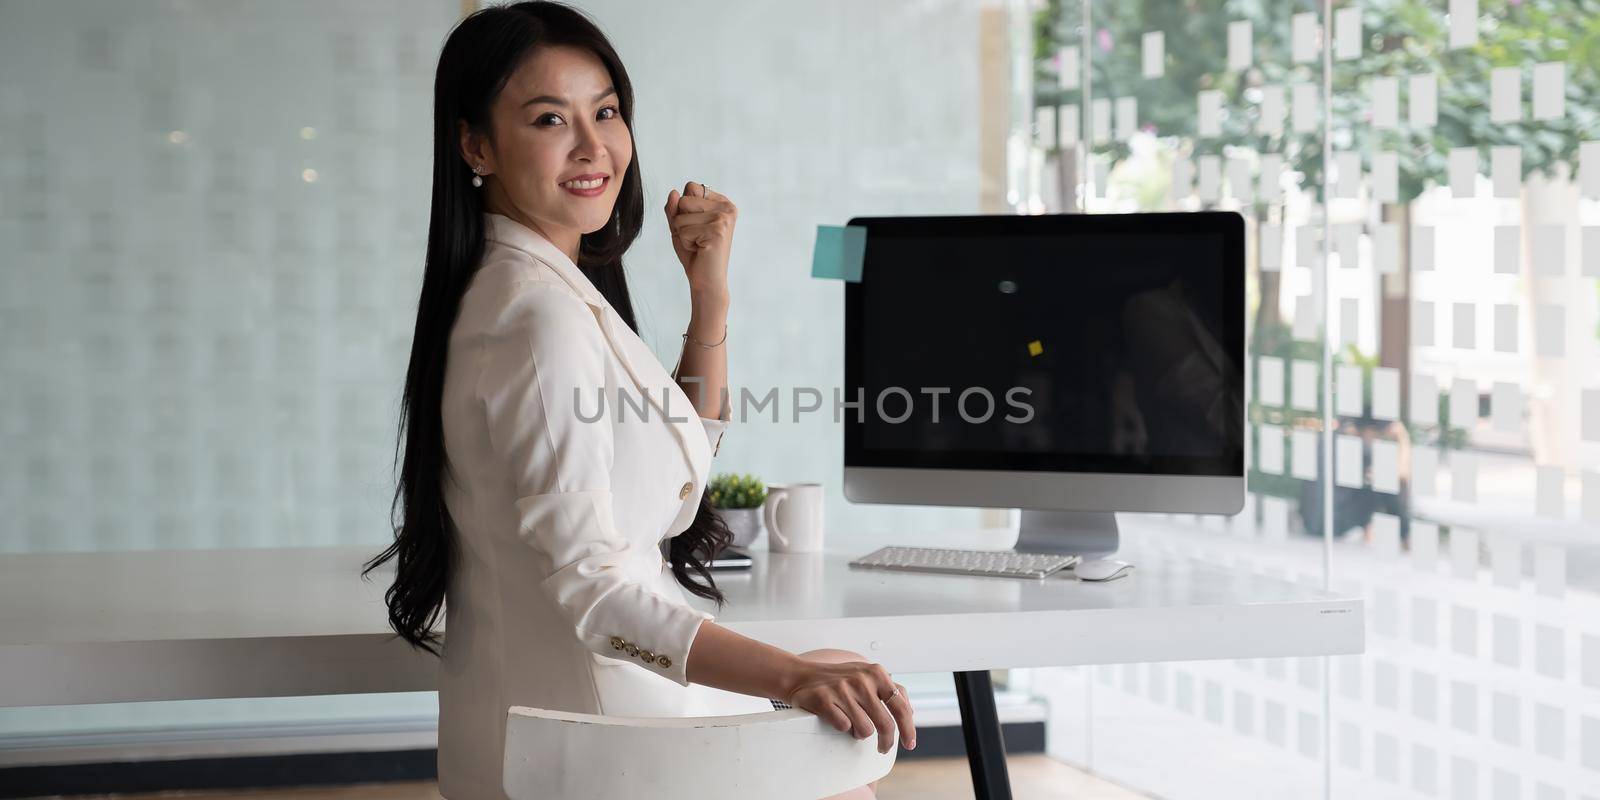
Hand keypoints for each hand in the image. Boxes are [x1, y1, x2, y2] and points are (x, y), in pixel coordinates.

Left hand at [663, 181, 735, 297]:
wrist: (706, 282)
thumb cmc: (695, 254)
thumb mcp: (680, 226)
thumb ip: (674, 208)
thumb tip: (673, 192)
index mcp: (722, 202)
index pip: (691, 187)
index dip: (684, 208)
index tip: (697, 226)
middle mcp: (727, 207)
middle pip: (684, 199)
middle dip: (681, 221)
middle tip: (696, 238)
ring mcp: (723, 218)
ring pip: (681, 214)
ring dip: (683, 232)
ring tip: (698, 244)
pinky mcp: (717, 230)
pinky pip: (683, 229)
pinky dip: (685, 242)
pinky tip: (700, 250)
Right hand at [783, 658, 915, 753]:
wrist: (802, 676)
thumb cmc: (839, 679)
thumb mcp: (867, 675)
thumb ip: (890, 689)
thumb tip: (909, 712)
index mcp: (877, 673)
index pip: (900, 707)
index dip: (908, 729)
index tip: (909, 744)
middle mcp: (862, 680)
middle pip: (885, 724)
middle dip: (886, 742)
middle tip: (883, 748)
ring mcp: (842, 690)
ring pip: (864, 730)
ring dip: (859, 733)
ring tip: (852, 724)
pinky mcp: (825, 700)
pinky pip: (844, 728)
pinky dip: (842, 728)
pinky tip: (837, 718)